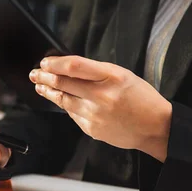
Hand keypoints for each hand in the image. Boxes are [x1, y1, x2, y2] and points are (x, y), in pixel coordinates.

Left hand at [29, 55, 171, 161]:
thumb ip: (95, 72)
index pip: (74, 66)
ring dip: (48, 91)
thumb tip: (66, 68)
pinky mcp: (91, 129)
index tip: (45, 62)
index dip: (55, 63)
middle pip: (63, 83)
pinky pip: (72, 114)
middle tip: (34, 73)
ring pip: (62, 100)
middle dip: (44, 76)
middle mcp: (101, 96)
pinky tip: (61, 100)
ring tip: (40, 85)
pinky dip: (65, 105)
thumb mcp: (122, 75)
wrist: (156, 127)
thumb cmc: (141, 98)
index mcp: (112, 77)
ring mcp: (95, 114)